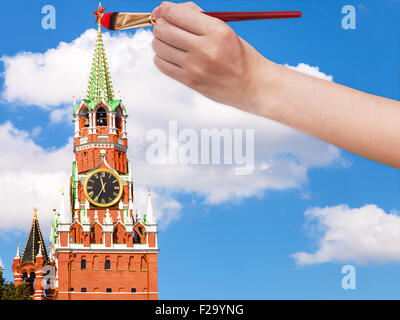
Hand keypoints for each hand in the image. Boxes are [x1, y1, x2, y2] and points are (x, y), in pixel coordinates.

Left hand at [151, 1, 270, 110]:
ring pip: (159, 46)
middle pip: (164, 29)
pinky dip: (162, 57)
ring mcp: (195, 67)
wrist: (252, 85)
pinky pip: (161, 64)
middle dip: (161, 24)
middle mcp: (205, 49)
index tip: (163, 10)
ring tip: (171, 42)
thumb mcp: (224, 29)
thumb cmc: (239, 56)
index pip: (176, 14)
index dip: (165, 9)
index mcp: (216, 31)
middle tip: (166, 26)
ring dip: (160, 41)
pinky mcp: (190, 81)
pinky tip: (172, 56)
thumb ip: (197, 18)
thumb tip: (167, 9)